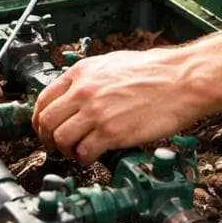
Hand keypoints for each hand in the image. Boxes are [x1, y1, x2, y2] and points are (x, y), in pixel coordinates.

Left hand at [31, 49, 203, 162]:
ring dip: (66, 151)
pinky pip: (84, 153)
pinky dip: (85, 158)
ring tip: (78, 151)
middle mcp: (84, 92)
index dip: (40, 120)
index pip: (43, 100)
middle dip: (48, 139)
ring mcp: (97, 113)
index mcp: (82, 73)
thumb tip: (74, 95)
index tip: (45, 129)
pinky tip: (95, 155)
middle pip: (47, 122)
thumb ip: (89, 79)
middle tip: (57, 146)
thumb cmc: (155, 72)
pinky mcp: (112, 133)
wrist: (181, 81)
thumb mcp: (112, 63)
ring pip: (61, 140)